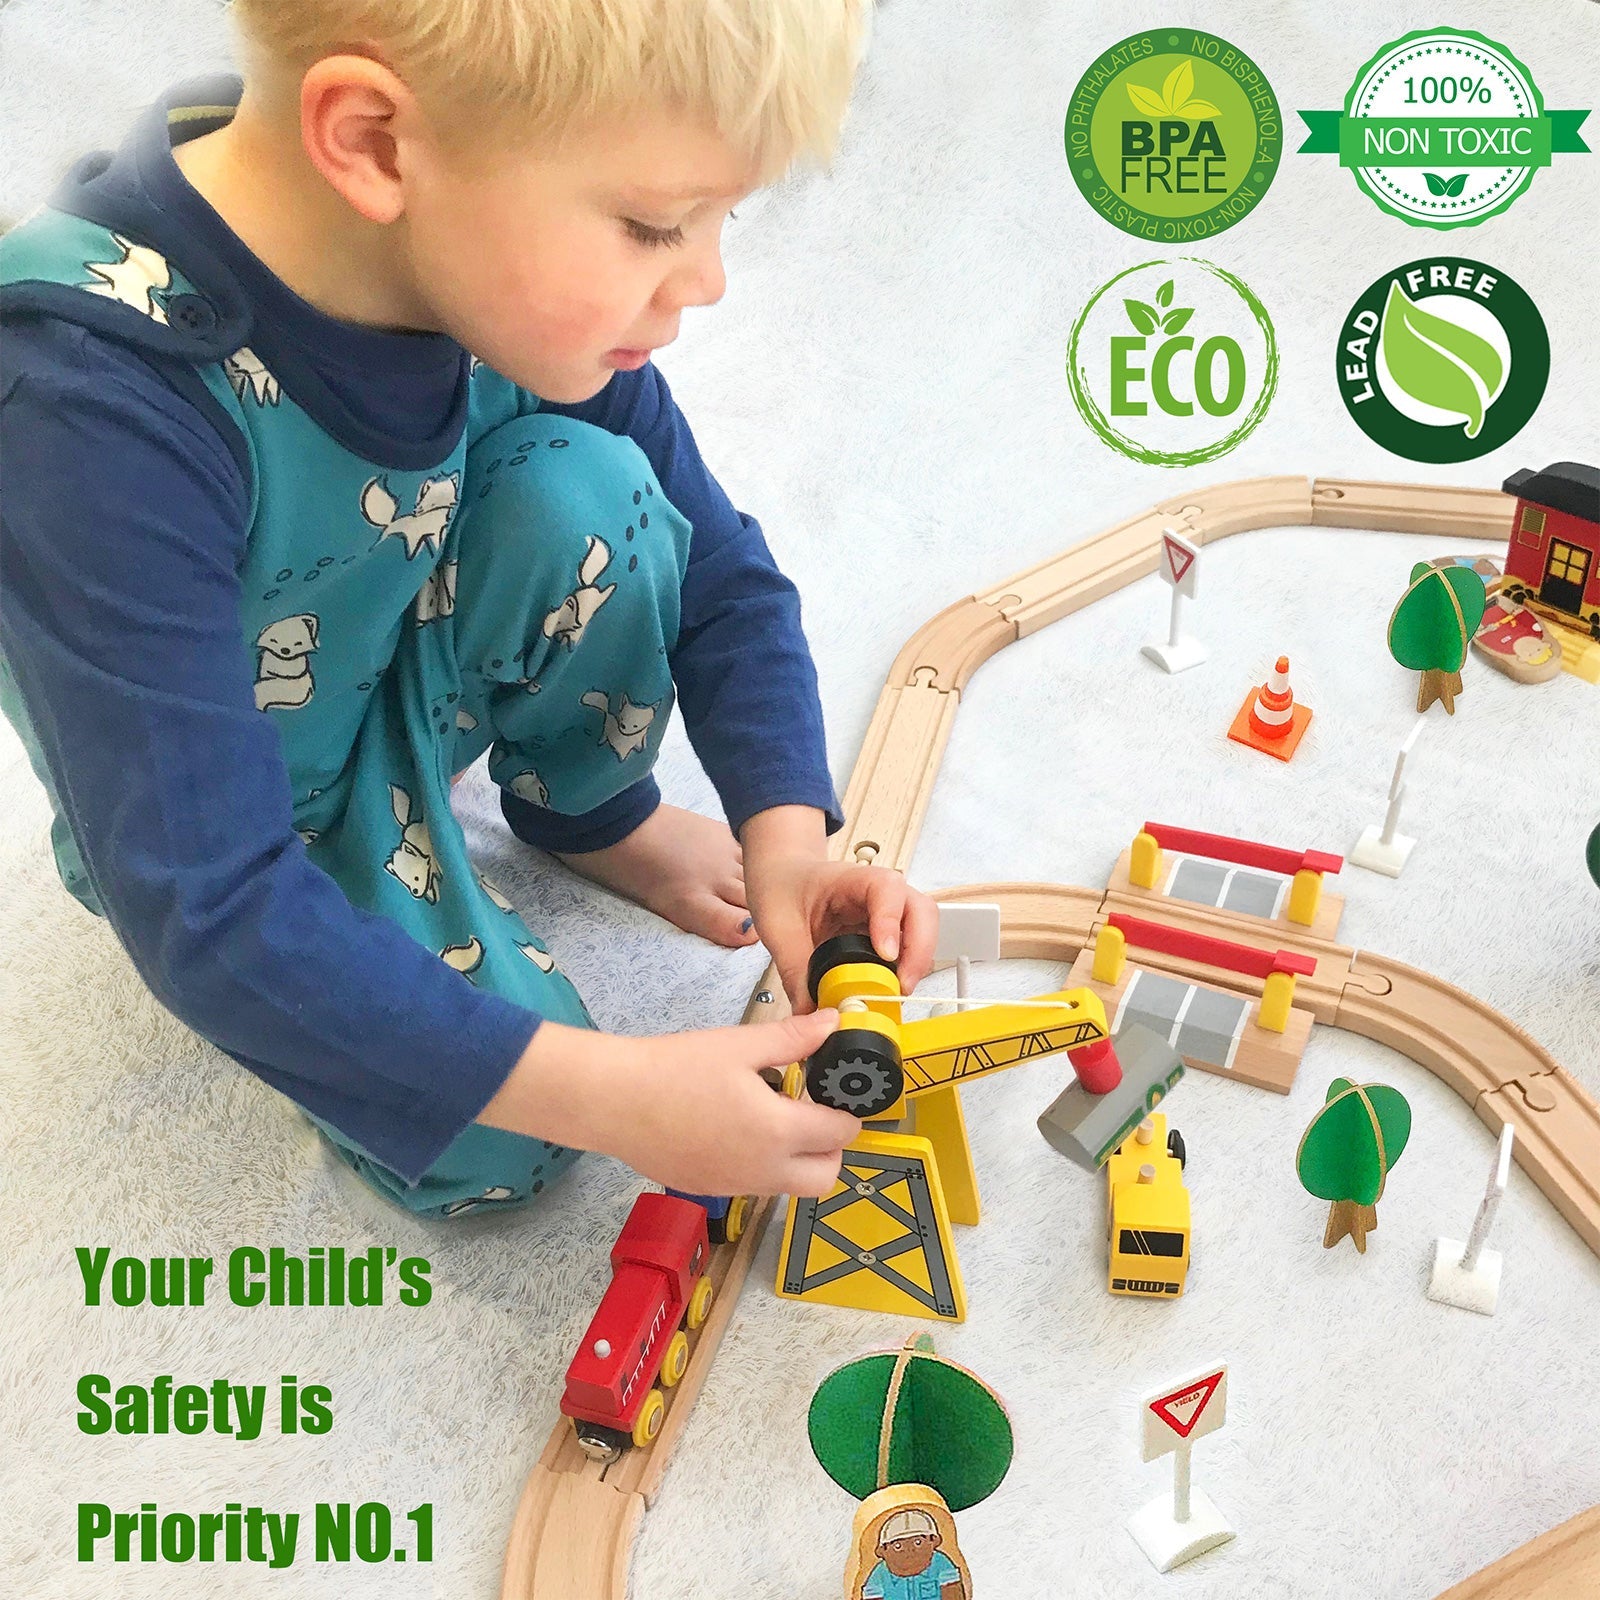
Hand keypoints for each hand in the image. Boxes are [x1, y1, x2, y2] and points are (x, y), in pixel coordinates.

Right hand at [480, 1010, 861, 1196]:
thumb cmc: (675, 1068)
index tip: (832, 1087)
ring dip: (798, 1157)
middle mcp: (764, 1171)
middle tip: (812, 1109)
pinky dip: (763, 1164)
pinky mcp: (711, 1189)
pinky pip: (755, 1186)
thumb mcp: (740, 1045)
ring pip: (791, 1186)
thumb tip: (834, 1024)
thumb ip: (794, 1039)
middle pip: (825, 1177)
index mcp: (778, 1133)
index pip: (841, 1135)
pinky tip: (737, 1126)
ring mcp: (736, 1186)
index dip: (845, 1110)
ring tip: (772, 1113)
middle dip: (830, 1147)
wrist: (613, 1102)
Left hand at [743, 841, 940, 1013]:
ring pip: (923, 929)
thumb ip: (795, 972)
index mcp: (852, 879)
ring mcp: (888, 911)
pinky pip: (909, 948)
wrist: (782, 878)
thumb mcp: (780, 929)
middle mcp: (879, 893)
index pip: (887, 890)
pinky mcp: (887, 932)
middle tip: (900, 986)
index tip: (886, 955)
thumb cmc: (783, 889)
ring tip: (893, 992)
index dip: (891, 922)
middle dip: (918, 951)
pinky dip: (905, 970)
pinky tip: (886, 988)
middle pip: (921, 911)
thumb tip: (810, 1014)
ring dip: (916, 962)